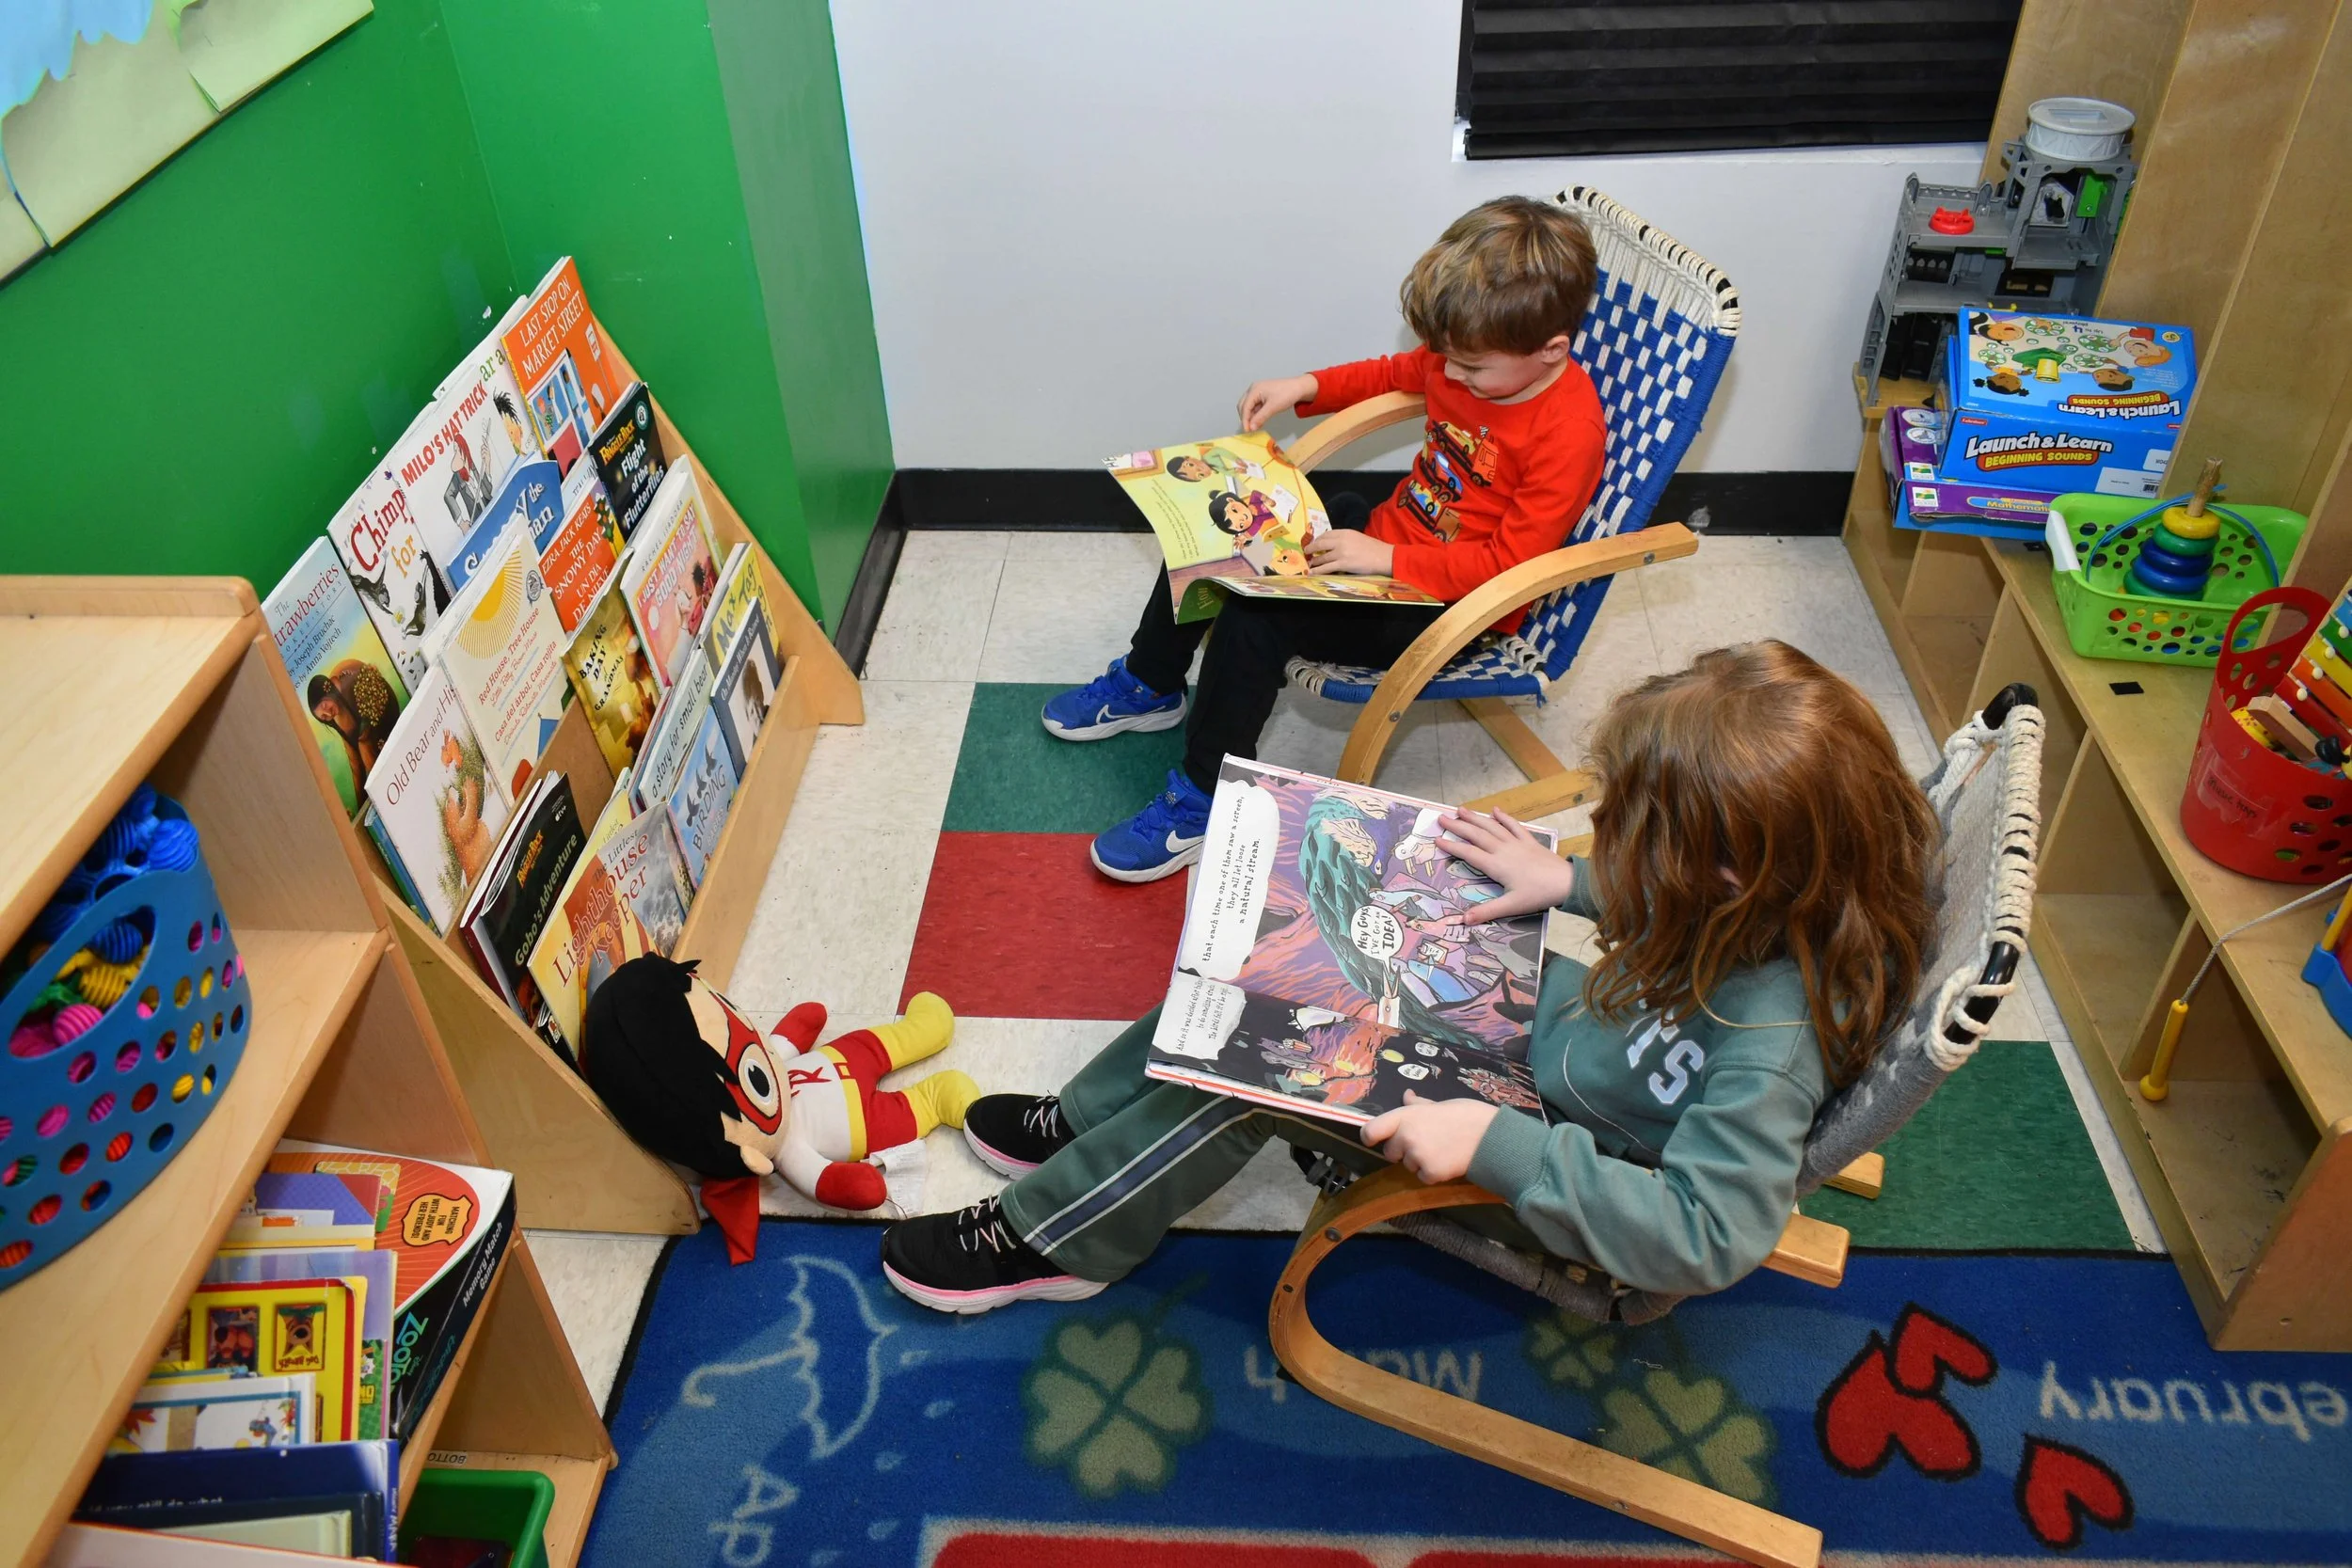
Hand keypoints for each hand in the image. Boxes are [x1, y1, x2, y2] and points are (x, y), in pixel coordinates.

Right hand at [1237, 374, 1317, 430]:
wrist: (1299, 388)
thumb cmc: (1287, 394)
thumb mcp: (1273, 407)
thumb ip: (1260, 417)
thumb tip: (1251, 428)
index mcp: (1254, 389)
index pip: (1245, 406)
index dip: (1245, 420)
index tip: (1247, 431)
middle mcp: (1253, 389)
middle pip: (1243, 405)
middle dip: (1245, 418)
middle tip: (1249, 430)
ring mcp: (1257, 392)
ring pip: (1248, 406)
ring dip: (1250, 416)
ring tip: (1255, 427)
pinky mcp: (1262, 395)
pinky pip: (1255, 406)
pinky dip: (1255, 414)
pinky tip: (1259, 421)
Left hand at [1305, 528, 1393, 575]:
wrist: (1383, 556)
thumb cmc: (1373, 548)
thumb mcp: (1357, 537)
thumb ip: (1345, 539)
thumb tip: (1333, 545)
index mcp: (1345, 532)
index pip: (1327, 534)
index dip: (1318, 539)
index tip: (1314, 543)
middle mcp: (1341, 541)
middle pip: (1320, 543)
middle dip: (1311, 548)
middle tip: (1307, 552)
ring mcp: (1341, 552)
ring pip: (1322, 557)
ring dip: (1314, 561)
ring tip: (1310, 563)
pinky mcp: (1343, 564)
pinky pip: (1326, 568)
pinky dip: (1317, 571)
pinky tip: (1311, 572)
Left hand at [1360, 1091, 1497, 1182]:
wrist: (1490, 1137)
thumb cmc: (1466, 1114)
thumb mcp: (1440, 1104)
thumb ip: (1418, 1105)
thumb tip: (1406, 1096)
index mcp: (1406, 1116)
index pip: (1371, 1130)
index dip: (1370, 1136)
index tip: (1375, 1139)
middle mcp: (1406, 1137)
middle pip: (1390, 1152)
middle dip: (1402, 1150)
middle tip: (1424, 1142)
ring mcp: (1417, 1156)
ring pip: (1408, 1165)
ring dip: (1419, 1161)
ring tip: (1441, 1150)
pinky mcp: (1430, 1173)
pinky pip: (1422, 1177)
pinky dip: (1432, 1173)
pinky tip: (1447, 1161)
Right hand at [1437, 807, 1574, 920]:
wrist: (1566, 882)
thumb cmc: (1538, 895)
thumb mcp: (1511, 906)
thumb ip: (1487, 912)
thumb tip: (1463, 920)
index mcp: (1496, 865)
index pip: (1469, 854)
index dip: (1452, 846)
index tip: (1437, 840)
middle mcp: (1503, 850)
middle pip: (1476, 835)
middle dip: (1458, 826)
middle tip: (1441, 818)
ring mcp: (1516, 843)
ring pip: (1491, 827)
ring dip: (1475, 818)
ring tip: (1461, 810)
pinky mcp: (1529, 841)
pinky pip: (1513, 826)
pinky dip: (1503, 817)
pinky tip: (1495, 810)